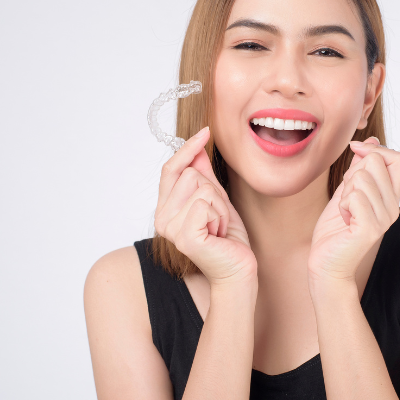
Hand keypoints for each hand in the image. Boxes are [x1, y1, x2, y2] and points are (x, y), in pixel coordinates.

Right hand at [154, 127, 255, 286]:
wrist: (237, 268)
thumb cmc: (227, 237)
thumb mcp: (216, 199)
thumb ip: (204, 175)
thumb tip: (198, 147)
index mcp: (165, 208)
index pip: (171, 169)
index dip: (187, 148)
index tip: (205, 131)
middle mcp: (162, 218)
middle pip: (191, 174)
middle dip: (215, 192)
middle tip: (217, 217)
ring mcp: (171, 229)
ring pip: (202, 187)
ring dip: (219, 206)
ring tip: (218, 227)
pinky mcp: (185, 236)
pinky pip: (206, 204)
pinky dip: (220, 216)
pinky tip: (218, 234)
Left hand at [309, 137, 399, 283]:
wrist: (326, 263)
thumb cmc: (335, 229)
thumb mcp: (347, 191)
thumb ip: (359, 168)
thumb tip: (370, 140)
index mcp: (391, 196)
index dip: (376, 149)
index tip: (356, 152)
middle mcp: (393, 206)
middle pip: (377, 162)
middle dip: (353, 172)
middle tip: (347, 196)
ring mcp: (384, 219)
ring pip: (361, 178)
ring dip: (345, 191)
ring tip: (346, 211)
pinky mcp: (370, 229)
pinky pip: (354, 197)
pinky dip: (342, 204)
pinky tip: (345, 219)